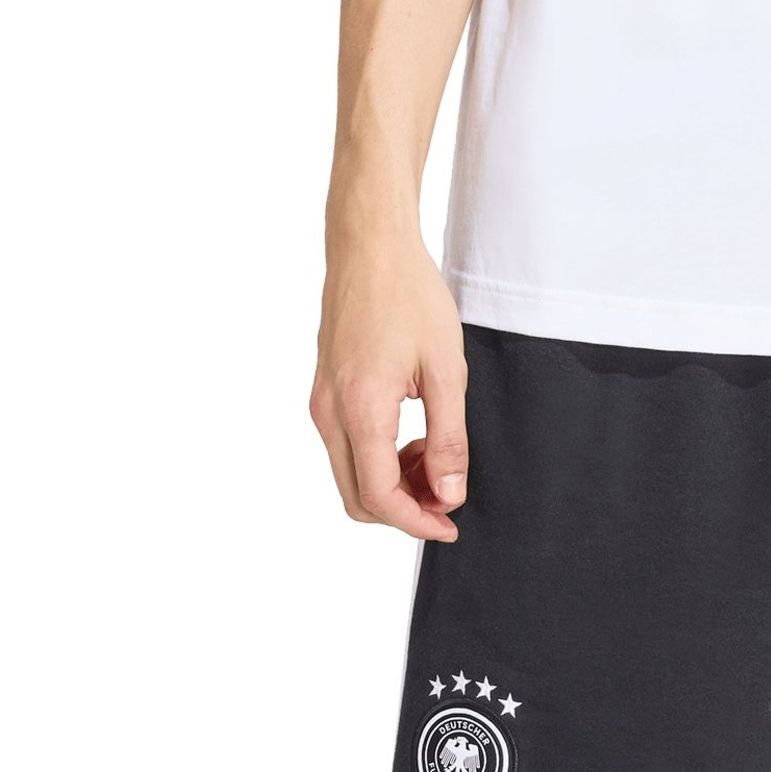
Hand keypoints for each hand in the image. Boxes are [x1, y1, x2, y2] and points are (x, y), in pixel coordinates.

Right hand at [308, 232, 468, 537]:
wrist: (370, 247)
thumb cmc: (410, 295)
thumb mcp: (446, 367)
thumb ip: (448, 437)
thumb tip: (449, 492)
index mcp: (361, 408)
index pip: (379, 496)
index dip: (416, 522)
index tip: (450, 524)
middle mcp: (329, 413)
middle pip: (357, 497)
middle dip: (403, 509)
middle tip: (447, 496)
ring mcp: (320, 403)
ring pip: (350, 475)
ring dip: (391, 484)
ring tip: (435, 460)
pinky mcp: (322, 391)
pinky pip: (345, 447)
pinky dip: (377, 458)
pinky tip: (412, 437)